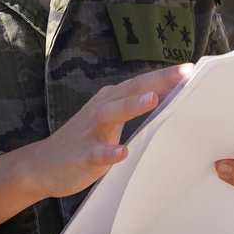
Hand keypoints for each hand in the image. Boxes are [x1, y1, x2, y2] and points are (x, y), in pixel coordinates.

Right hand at [0, 64, 189, 230]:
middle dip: (158, 81)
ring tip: (153, 100)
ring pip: (111, 114)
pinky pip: (97, 153)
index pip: (142, 83)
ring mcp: (91, 132)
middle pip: (131, 90)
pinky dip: (109, 152)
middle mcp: (101, 109)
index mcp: (110, 100)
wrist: (42, 165)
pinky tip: (121, 152)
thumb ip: (133, 108)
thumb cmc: (85, 140)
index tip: (192, 69)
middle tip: (184, 73)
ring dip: (131, 106)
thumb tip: (170, 98)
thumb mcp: (109, 120)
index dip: (166, 76)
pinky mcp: (83, 155)